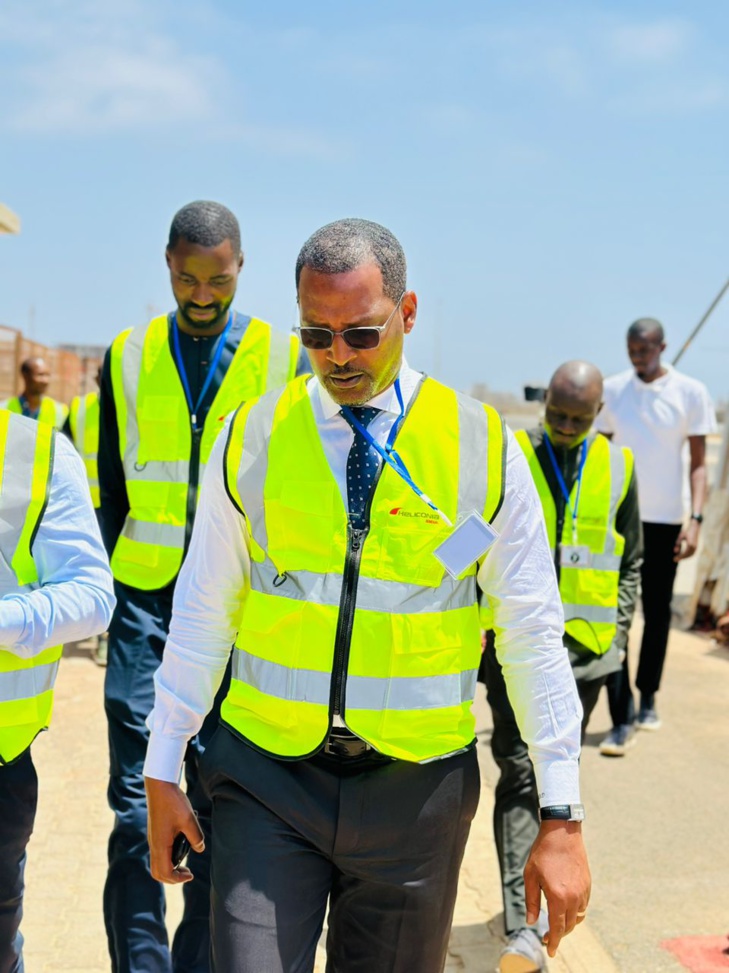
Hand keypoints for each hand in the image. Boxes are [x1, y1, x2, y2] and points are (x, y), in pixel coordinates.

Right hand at [145, 777, 204, 884]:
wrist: (159, 786)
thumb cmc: (173, 801)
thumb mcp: (189, 820)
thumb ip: (195, 837)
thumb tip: (200, 849)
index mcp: (160, 845)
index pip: (164, 872)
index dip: (177, 879)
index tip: (190, 875)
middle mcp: (154, 844)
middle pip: (157, 872)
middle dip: (172, 877)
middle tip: (187, 873)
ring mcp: (153, 839)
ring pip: (157, 863)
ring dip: (170, 867)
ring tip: (184, 864)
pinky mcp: (155, 833)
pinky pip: (159, 853)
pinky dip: (168, 857)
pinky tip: (181, 848)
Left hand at [524, 820, 590, 957]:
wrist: (562, 832)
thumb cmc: (542, 852)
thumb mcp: (530, 876)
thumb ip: (531, 901)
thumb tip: (531, 922)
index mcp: (558, 896)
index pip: (557, 928)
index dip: (554, 942)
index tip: (550, 951)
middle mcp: (573, 897)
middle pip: (569, 926)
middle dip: (559, 935)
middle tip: (548, 938)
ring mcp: (583, 891)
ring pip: (578, 917)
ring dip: (569, 925)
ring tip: (557, 924)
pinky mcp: (588, 884)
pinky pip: (583, 906)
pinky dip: (576, 913)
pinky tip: (566, 909)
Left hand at [674, 520, 699, 561]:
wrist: (695, 527)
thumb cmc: (687, 531)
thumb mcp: (681, 536)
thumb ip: (678, 543)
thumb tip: (675, 552)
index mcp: (690, 544)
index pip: (685, 553)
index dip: (680, 557)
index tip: (674, 559)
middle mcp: (694, 547)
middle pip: (688, 555)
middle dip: (681, 558)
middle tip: (675, 560)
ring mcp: (696, 547)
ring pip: (690, 555)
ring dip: (684, 557)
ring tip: (678, 558)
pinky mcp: (696, 547)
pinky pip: (692, 553)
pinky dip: (687, 556)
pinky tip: (682, 556)